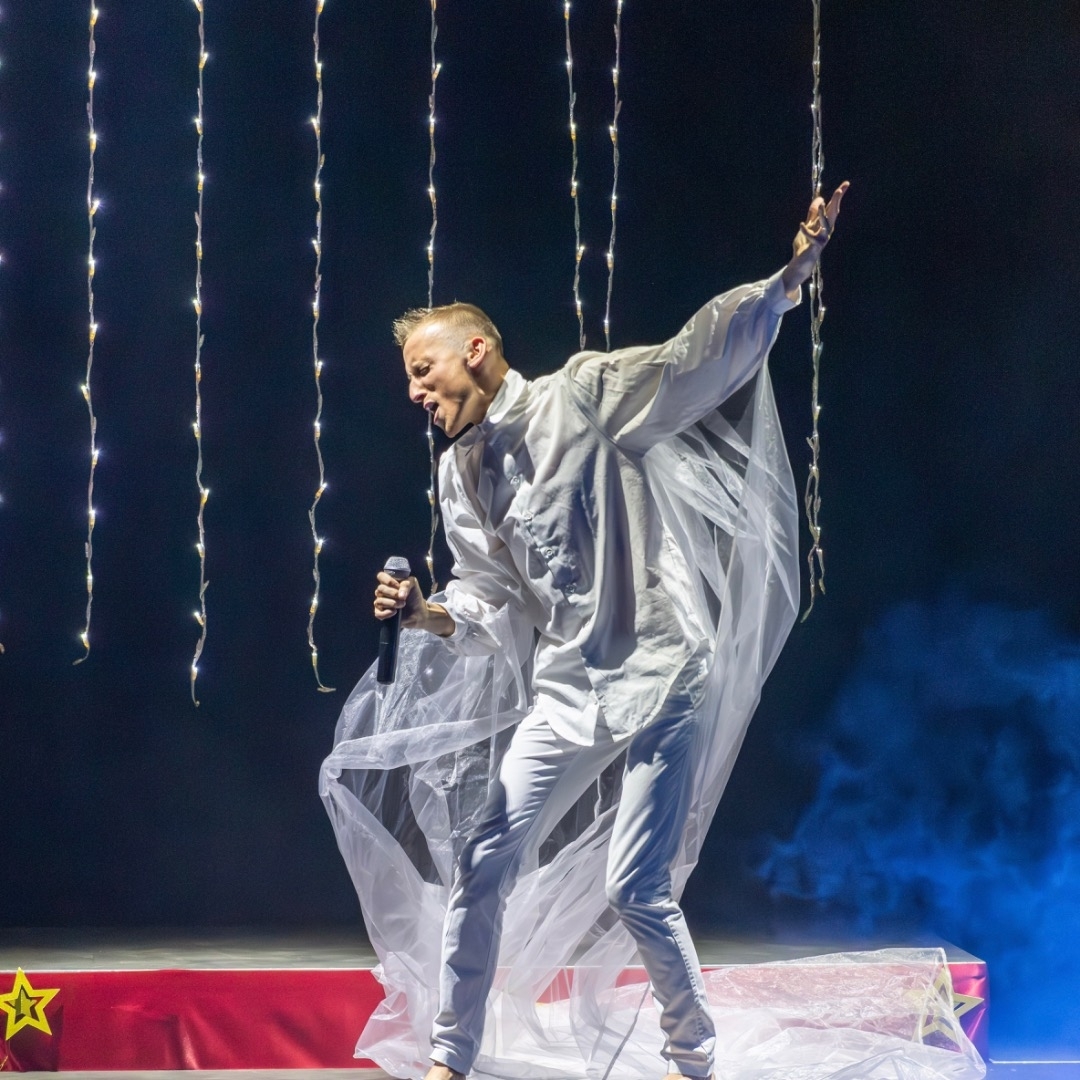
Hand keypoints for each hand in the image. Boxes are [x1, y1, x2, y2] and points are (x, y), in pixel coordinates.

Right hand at [373, 571, 455, 636]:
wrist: (421, 613)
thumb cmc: (417, 598)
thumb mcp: (414, 586)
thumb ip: (406, 584)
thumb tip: (400, 593)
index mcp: (391, 583)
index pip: (381, 577)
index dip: (387, 580)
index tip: (397, 585)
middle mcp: (385, 593)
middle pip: (379, 589)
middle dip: (392, 593)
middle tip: (403, 598)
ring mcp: (383, 604)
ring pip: (378, 601)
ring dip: (391, 603)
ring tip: (401, 606)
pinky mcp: (384, 615)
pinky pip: (377, 613)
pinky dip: (385, 613)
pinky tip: (394, 613)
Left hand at [781, 181, 848, 296]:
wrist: (801, 262)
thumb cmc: (805, 244)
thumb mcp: (808, 225)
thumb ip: (813, 214)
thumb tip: (820, 198)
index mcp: (825, 224)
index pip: (833, 207)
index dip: (839, 196)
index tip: (846, 184)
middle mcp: (827, 230)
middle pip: (833, 213)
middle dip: (836, 201)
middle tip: (840, 190)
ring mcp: (823, 238)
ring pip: (826, 225)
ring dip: (823, 214)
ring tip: (821, 204)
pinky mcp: (815, 246)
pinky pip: (812, 237)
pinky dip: (806, 231)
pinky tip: (801, 225)